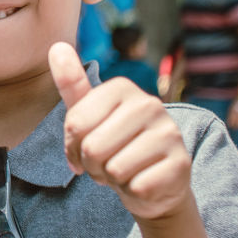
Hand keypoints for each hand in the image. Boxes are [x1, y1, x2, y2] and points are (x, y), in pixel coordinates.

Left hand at [51, 42, 190, 221]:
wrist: (153, 182)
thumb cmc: (115, 144)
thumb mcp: (89, 114)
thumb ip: (72, 83)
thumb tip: (56, 46)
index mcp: (123, 88)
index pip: (74, 124)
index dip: (72, 146)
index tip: (85, 146)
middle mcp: (150, 104)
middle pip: (93, 148)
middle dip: (92, 165)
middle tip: (106, 162)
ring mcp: (169, 133)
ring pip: (114, 169)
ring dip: (112, 179)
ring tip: (124, 170)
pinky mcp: (181, 164)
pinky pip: (136, 187)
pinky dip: (133, 192)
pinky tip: (142, 181)